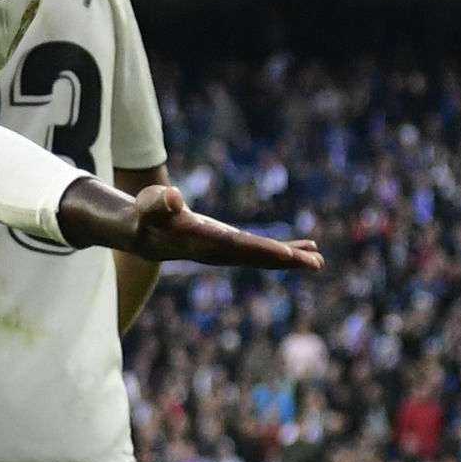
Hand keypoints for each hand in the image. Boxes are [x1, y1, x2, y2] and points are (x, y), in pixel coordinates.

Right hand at [129, 185, 323, 269]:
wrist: (142, 235)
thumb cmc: (144, 216)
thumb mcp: (147, 206)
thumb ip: (158, 204)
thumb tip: (173, 197)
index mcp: (201, 242)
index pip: (235, 247)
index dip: (261, 250)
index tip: (286, 256)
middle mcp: (217, 252)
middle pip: (256, 257)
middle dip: (286, 261)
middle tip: (316, 263)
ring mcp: (226, 252)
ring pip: (262, 257)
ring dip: (291, 259)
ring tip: (318, 260)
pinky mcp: (230, 246)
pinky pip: (261, 250)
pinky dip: (284, 249)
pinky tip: (307, 247)